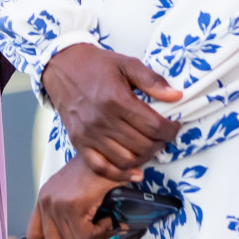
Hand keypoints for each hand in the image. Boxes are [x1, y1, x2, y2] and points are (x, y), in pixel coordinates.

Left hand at [27, 157, 121, 238]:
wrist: (108, 154)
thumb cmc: (95, 171)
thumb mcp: (73, 193)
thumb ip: (67, 216)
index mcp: (43, 199)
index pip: (34, 236)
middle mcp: (46, 202)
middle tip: (93, 236)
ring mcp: (57, 204)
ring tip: (103, 223)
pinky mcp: (73, 205)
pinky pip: (86, 236)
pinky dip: (102, 233)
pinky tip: (107, 219)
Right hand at [41, 44, 182, 182]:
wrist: (62, 67)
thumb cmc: (95, 65)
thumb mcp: (126, 64)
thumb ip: (152, 81)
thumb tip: (176, 96)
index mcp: (116, 99)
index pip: (153, 126)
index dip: (170, 130)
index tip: (174, 127)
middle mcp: (102, 119)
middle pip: (142, 145)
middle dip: (160, 143)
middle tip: (163, 136)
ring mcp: (89, 133)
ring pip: (126, 159)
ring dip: (144, 157)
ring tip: (149, 147)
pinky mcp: (78, 142)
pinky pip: (101, 167)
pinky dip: (119, 174)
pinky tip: (134, 172)